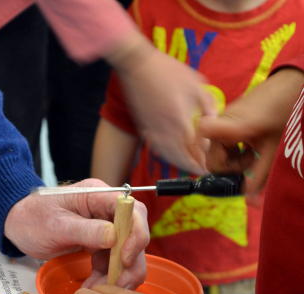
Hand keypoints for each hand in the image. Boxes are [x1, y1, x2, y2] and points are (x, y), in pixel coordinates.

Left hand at [4, 179, 148, 288]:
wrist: (18, 224)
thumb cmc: (32, 218)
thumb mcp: (56, 225)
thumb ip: (85, 230)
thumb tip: (114, 237)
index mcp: (99, 196)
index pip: (132, 211)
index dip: (136, 235)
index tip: (124, 259)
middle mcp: (108, 210)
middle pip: (135, 235)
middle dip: (127, 263)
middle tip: (113, 286)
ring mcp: (106, 227)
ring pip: (127, 253)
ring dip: (117, 275)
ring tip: (97, 291)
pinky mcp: (101, 244)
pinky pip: (113, 262)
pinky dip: (107, 278)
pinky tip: (93, 289)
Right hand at [108, 32, 215, 174]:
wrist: (136, 65)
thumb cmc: (167, 70)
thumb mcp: (195, 83)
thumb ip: (207, 105)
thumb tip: (215, 121)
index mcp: (179, 119)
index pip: (194, 149)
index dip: (203, 161)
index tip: (212, 166)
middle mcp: (164, 129)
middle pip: (179, 158)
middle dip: (192, 167)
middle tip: (202, 171)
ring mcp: (152, 129)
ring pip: (166, 155)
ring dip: (179, 163)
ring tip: (189, 165)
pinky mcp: (144, 127)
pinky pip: (156, 147)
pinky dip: (166, 154)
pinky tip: (172, 153)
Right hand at [201, 67, 303, 193]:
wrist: (288, 87)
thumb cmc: (282, 114)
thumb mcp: (273, 149)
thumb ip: (260, 175)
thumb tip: (251, 201)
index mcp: (229, 129)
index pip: (206, 149)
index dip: (217, 167)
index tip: (235, 172)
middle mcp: (218, 125)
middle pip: (211, 158)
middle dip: (229, 168)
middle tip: (250, 163)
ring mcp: (220, 122)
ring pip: (215, 152)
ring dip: (231, 159)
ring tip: (251, 155)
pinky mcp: (224, 121)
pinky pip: (220, 143)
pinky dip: (232, 150)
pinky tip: (248, 147)